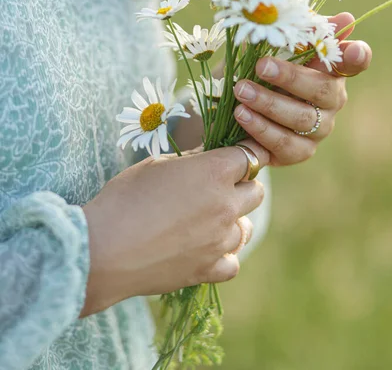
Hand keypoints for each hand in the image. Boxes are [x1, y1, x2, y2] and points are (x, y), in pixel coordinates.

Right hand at [81, 140, 267, 316]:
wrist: (102, 249)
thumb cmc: (124, 198)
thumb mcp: (156, 165)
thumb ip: (190, 160)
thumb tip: (207, 156)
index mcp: (214, 172)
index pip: (249, 156)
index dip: (244, 154)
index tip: (237, 156)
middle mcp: (225, 206)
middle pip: (256, 192)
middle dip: (242, 186)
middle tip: (217, 187)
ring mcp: (220, 241)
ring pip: (246, 228)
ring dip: (232, 221)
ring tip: (206, 220)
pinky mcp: (209, 270)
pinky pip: (232, 261)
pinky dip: (223, 255)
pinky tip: (204, 248)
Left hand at [233, 12, 371, 166]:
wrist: (227, 106)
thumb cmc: (255, 70)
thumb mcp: (269, 45)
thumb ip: (300, 33)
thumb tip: (344, 19)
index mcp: (330, 70)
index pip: (355, 62)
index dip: (357, 56)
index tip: (351, 49)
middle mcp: (331, 101)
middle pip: (324, 91)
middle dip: (291, 77)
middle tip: (261, 66)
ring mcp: (317, 129)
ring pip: (302, 119)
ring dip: (268, 103)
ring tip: (241, 89)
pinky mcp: (298, 152)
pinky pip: (285, 143)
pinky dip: (261, 128)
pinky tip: (242, 114)